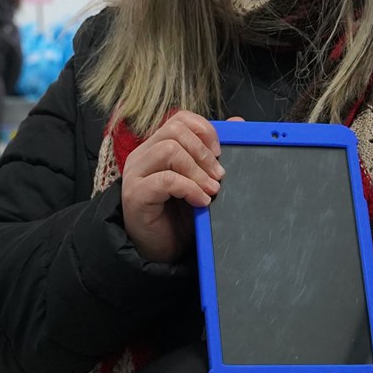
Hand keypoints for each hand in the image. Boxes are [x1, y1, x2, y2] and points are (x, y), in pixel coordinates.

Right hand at [119, 110, 223, 262]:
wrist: (162, 252)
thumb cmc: (179, 216)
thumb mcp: (201, 182)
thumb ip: (214, 154)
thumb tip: (237, 122)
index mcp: (156, 147)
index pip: (179, 119)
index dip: (203, 130)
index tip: (219, 152)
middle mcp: (143, 156)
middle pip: (174, 130)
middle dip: (203, 151)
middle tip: (218, 175)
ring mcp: (136, 174)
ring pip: (168, 150)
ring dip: (197, 170)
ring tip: (211, 190)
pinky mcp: (135, 195)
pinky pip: (166, 180)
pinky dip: (190, 188)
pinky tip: (200, 202)